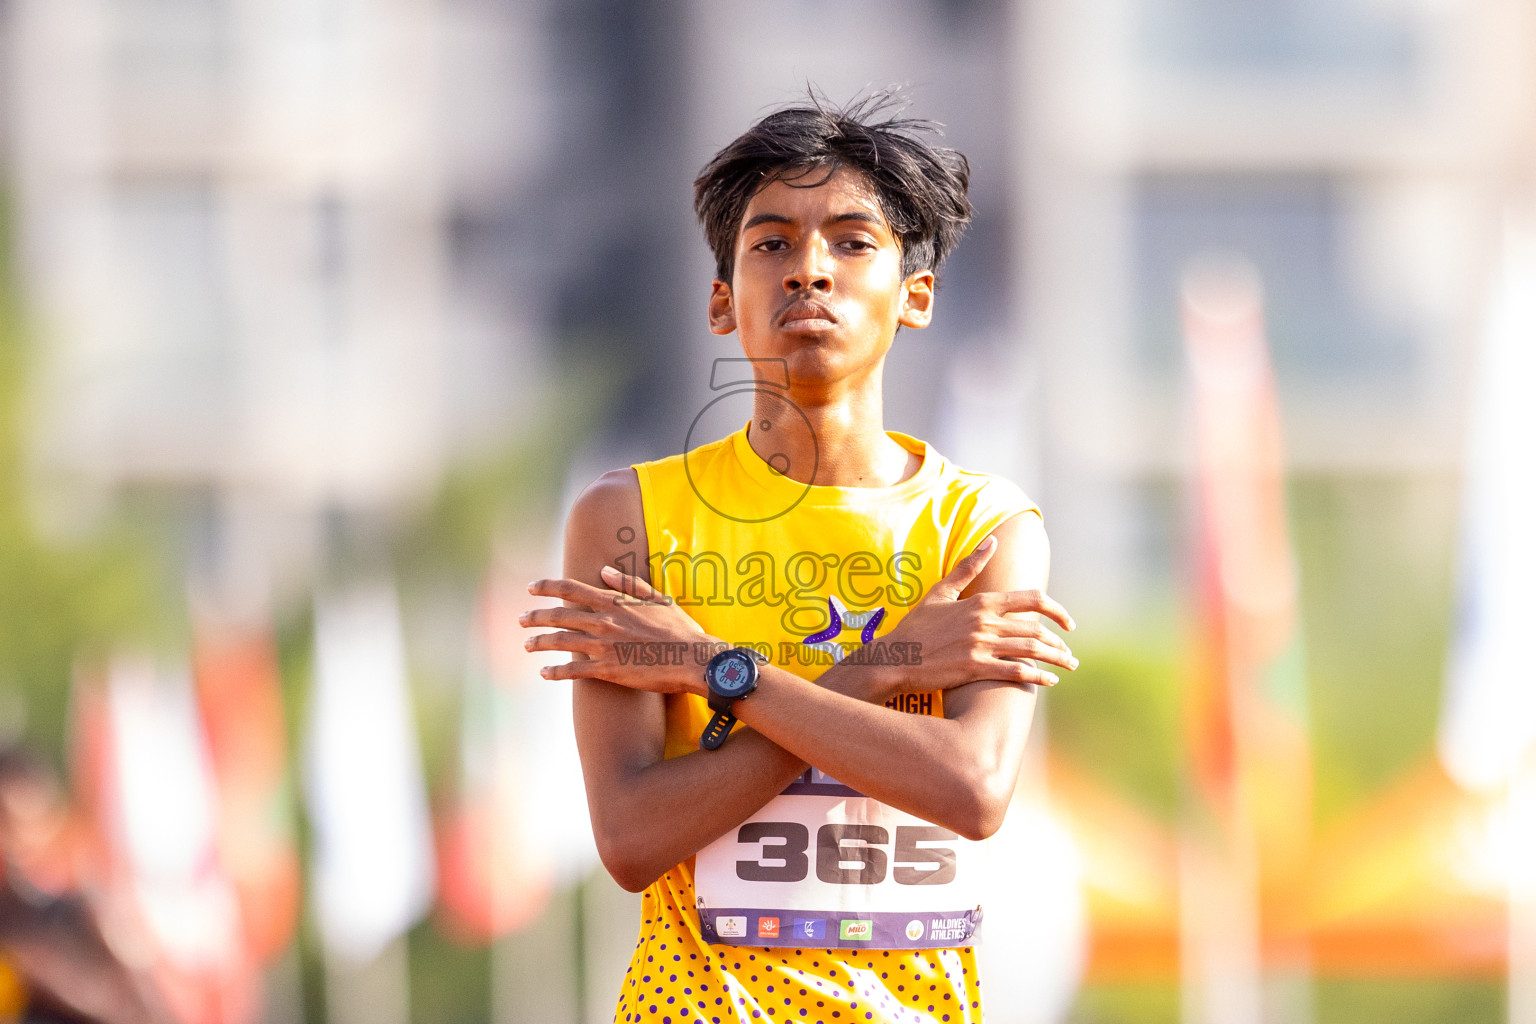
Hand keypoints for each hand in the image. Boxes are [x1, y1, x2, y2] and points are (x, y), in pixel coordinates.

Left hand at [521, 566, 717, 694]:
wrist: (692, 658)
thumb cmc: (680, 629)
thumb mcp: (657, 598)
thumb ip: (629, 584)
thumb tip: (604, 571)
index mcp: (614, 602)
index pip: (571, 589)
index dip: (547, 587)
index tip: (531, 588)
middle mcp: (604, 621)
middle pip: (559, 615)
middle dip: (535, 617)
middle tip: (521, 620)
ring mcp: (604, 646)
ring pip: (561, 641)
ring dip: (539, 643)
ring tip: (527, 645)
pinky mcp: (608, 670)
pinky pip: (573, 670)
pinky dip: (556, 671)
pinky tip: (544, 673)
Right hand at [876, 536, 1076, 693]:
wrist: (894, 657)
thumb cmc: (917, 626)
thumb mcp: (941, 591)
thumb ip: (969, 566)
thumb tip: (991, 540)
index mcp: (981, 602)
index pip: (1032, 599)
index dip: (1057, 610)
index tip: (1068, 623)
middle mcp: (985, 622)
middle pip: (1037, 629)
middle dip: (1060, 643)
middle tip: (1070, 654)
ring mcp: (981, 645)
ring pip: (1032, 650)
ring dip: (1056, 659)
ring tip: (1067, 666)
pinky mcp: (975, 668)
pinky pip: (1015, 672)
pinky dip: (1037, 677)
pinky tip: (1049, 682)